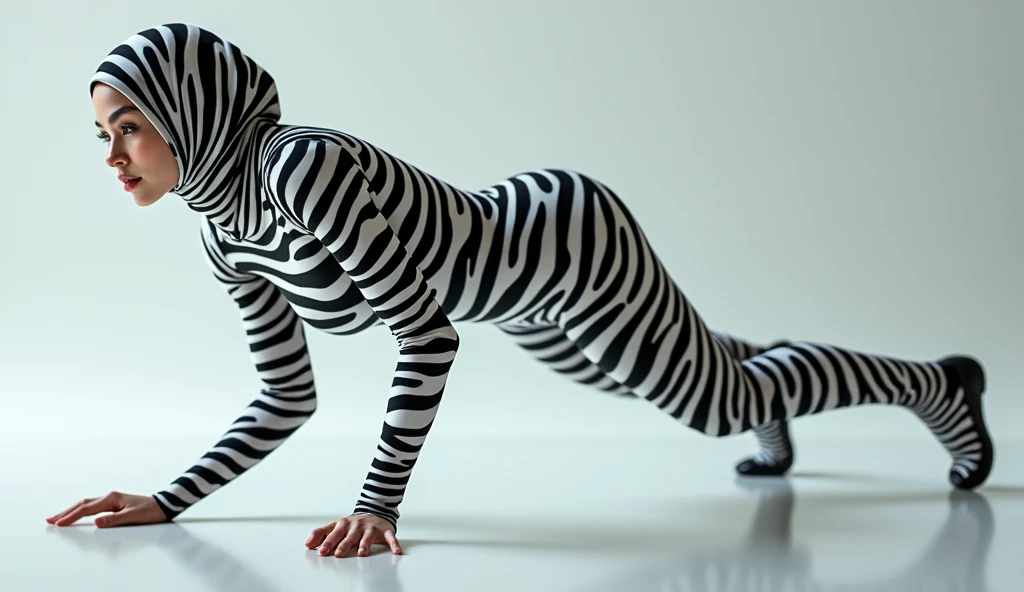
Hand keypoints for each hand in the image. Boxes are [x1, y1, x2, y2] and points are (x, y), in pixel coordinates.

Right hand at [46, 491, 168, 527]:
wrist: (164, 505)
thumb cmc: (151, 510)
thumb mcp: (134, 517)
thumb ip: (115, 520)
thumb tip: (96, 522)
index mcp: (112, 498)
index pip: (87, 509)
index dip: (71, 516)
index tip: (59, 523)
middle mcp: (110, 496)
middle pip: (82, 504)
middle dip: (66, 512)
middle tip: (50, 519)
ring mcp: (111, 499)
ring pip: (86, 504)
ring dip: (72, 510)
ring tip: (59, 517)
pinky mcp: (114, 503)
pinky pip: (92, 506)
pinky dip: (81, 510)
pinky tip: (77, 513)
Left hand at [306, 513, 401, 557]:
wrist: (375, 512)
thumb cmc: (353, 525)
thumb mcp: (336, 526)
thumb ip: (321, 534)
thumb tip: (307, 544)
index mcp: (344, 524)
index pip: (334, 533)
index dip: (328, 542)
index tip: (321, 551)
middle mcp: (357, 525)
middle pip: (350, 536)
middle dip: (344, 544)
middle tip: (338, 553)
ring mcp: (372, 528)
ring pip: (368, 536)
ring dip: (365, 544)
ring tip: (362, 553)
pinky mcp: (385, 530)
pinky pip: (390, 537)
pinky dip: (393, 544)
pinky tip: (395, 551)